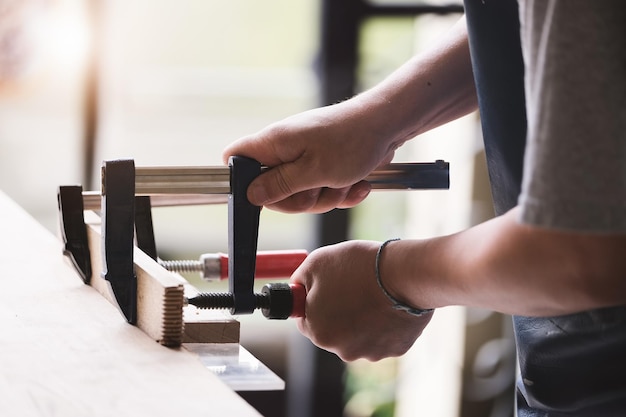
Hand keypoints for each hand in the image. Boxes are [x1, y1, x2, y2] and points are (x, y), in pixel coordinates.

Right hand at [222, 99, 401, 212]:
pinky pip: (324, 189)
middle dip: (301, 199)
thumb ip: (279, 186)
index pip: (235, 158)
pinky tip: (357, 183)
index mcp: (274, 143)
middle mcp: (285, 147)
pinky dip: (342, 191)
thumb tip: (250, 195)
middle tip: (320, 188)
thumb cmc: (352, 141)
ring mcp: (305, 155)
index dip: (242, 181)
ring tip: (344, 181)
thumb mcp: (313, 172)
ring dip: (328, 196)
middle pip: (273, 189)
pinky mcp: (324, 162)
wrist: (389, 125)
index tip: (269, 194)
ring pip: (302, 194)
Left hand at [291, 240, 432, 360]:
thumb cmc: (358, 266)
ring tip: (374, 291)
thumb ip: (300, 280)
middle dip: (338, 311)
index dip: (314, 301)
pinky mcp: (397, 349)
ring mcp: (372, 352)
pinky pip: (385, 335)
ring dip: (363, 318)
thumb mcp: (316, 262)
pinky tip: (390, 302)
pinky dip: (385, 322)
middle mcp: (343, 350)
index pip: (306, 320)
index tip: (325, 287)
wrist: (404, 273)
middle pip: (333, 331)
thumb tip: (297, 289)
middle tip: (352, 285)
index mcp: (318, 331)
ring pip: (360, 335)